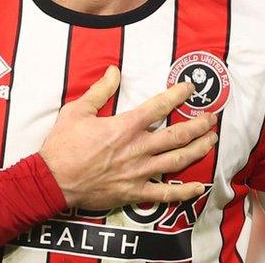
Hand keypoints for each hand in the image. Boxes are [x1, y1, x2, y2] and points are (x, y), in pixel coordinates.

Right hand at [39, 65, 217, 209]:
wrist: (53, 180)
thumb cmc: (63, 145)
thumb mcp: (78, 110)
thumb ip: (100, 91)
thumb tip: (114, 71)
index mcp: (125, 126)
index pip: (159, 106)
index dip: (178, 95)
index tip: (189, 89)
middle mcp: (137, 148)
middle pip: (177, 135)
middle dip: (199, 126)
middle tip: (212, 119)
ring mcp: (139, 172)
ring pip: (177, 160)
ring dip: (198, 150)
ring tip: (211, 141)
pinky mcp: (134, 192)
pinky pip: (165, 194)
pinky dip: (184, 191)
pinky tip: (199, 187)